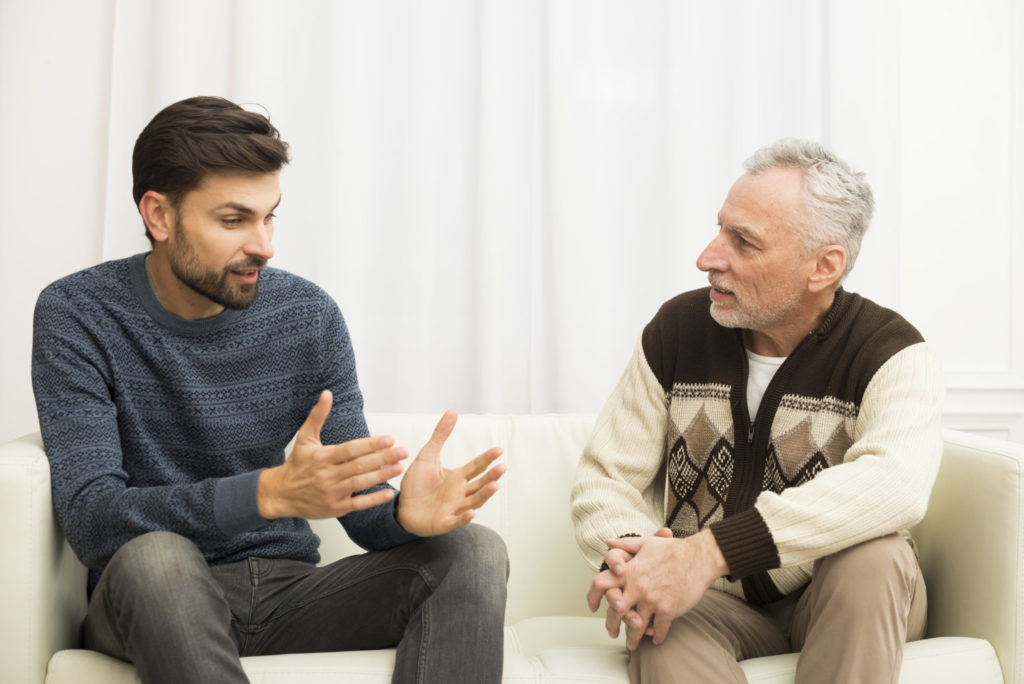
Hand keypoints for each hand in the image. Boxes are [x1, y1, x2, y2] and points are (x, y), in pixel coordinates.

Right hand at [258, 390, 407, 519]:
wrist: (280, 494)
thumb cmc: (297, 464)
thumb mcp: (305, 438)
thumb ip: (318, 415)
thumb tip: (327, 393)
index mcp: (322, 457)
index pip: (350, 449)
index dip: (370, 444)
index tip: (389, 439)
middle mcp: (327, 475)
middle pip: (359, 465)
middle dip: (383, 458)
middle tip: (403, 451)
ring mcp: (331, 493)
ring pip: (360, 483)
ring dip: (381, 476)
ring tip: (399, 467)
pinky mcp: (335, 508)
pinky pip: (357, 504)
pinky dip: (373, 500)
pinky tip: (388, 493)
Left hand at [396, 410, 505, 536]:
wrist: (401, 506)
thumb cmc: (417, 482)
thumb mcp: (428, 455)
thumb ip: (440, 435)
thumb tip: (452, 411)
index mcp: (458, 477)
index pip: (476, 467)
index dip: (487, 459)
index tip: (498, 450)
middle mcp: (460, 493)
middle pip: (479, 484)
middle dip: (491, 476)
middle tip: (502, 467)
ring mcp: (453, 508)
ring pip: (473, 502)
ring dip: (484, 495)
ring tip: (494, 485)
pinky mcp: (443, 522)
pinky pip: (456, 521)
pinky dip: (464, 518)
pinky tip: (471, 513)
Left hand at [588, 528, 726, 649]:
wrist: (700, 557)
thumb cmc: (674, 549)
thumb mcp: (646, 543)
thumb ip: (625, 545)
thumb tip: (608, 542)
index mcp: (629, 571)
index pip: (600, 584)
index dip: (592, 596)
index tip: (593, 607)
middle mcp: (636, 587)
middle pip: (615, 612)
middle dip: (612, 626)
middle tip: (613, 633)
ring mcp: (651, 601)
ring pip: (636, 626)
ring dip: (634, 637)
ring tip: (633, 644)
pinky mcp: (667, 611)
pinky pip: (658, 630)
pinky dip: (657, 637)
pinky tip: (657, 640)